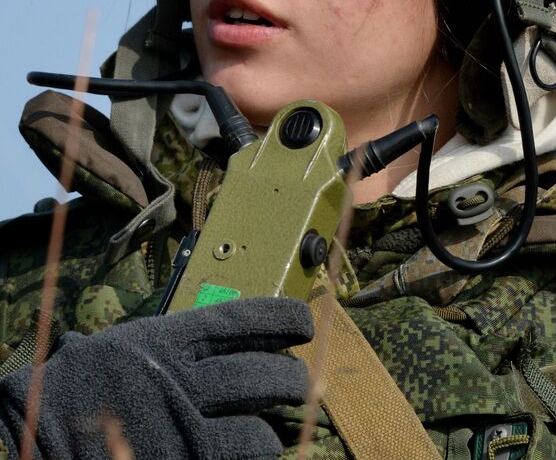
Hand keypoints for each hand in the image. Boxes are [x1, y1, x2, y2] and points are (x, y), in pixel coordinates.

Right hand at [0, 297, 311, 458]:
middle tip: (297, 383)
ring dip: (276, 434)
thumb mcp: (132, 345)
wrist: (40, 433)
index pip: (241, 321)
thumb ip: (181, 342)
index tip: (305, 324)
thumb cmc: (90, 385)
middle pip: (263, 379)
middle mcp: (176, 384)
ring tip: (278, 430)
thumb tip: (244, 340)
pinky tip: (254, 453)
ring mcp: (178, 435)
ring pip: (259, 436)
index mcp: (165, 341)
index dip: (282, 320)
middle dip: (292, 382)